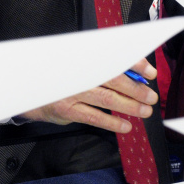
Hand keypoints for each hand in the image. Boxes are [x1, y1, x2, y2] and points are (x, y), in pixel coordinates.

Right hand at [21, 59, 157, 132]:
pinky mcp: (67, 109)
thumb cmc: (64, 76)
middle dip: (136, 88)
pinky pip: (93, 117)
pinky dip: (112, 122)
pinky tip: (125, 126)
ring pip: (106, 98)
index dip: (135, 64)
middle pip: (114, 79)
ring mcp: (72, 91)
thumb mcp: (82, 66)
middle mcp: (79, 72)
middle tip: (151, 96)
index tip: (149, 72)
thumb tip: (137, 75)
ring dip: (129, 106)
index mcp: (86, 57)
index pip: (114, 57)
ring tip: (144, 111)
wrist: (32, 89)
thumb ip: (107, 68)